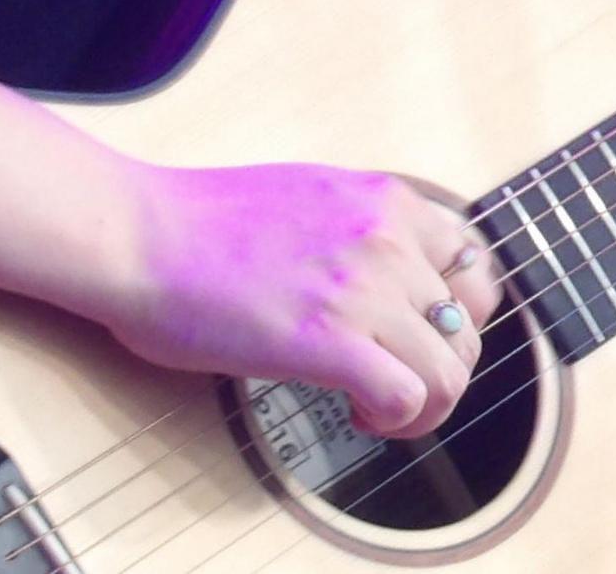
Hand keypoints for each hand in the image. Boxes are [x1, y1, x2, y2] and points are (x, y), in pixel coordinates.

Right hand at [100, 160, 505, 438]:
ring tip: (376, 408)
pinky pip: (410, 397)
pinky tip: (357, 415)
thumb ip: (361, 228)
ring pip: (452, 368)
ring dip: (424, 404)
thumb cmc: (201, 226)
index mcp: (385, 199)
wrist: (141, 236)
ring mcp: (363, 287)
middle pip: (469, 324)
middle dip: (440, 365)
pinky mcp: (330, 340)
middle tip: (392, 382)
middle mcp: (388, 237)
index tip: (417, 336)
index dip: (456, 313)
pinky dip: (396, 420)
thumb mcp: (310, 196)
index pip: (474, 263)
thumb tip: (389, 278)